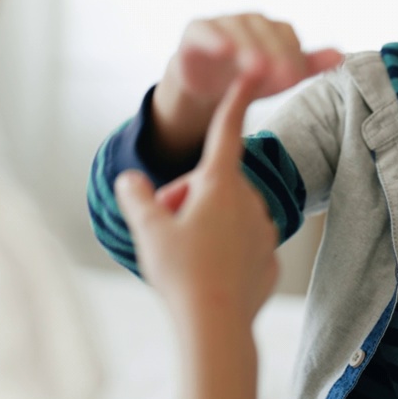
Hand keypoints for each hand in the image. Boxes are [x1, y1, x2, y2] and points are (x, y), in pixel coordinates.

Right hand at [114, 69, 278, 326]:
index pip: (226, 130)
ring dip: (203, 223)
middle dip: (186, 197)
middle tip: (167, 228)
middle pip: (211, 183)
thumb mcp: (149, 230)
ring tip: (186, 256)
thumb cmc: (181, 273)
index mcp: (220, 183)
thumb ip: (137, 198)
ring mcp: (262, 229)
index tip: (249, 72)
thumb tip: (128, 180)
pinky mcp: (268, 258)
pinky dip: (222, 252)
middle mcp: (249, 199)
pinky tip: (209, 275)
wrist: (217, 326)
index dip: (235, 99)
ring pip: (225, 214)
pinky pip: (239, 243)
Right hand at [171, 14, 342, 105]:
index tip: (295, 78)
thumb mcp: (279, 78)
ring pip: (238, 29)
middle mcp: (249, 21)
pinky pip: (206, 30)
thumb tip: (341, 56)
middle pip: (265, 31)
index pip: (288, 37)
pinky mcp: (196, 29)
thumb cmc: (247, 80)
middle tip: (282, 77)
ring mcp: (222, 22)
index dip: (293, 55)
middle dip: (275, 53)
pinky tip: (224, 50)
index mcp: (272, 29)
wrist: (206, 89)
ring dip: (249, 46)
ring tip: (256, 68)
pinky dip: (215, 37)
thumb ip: (309, 65)